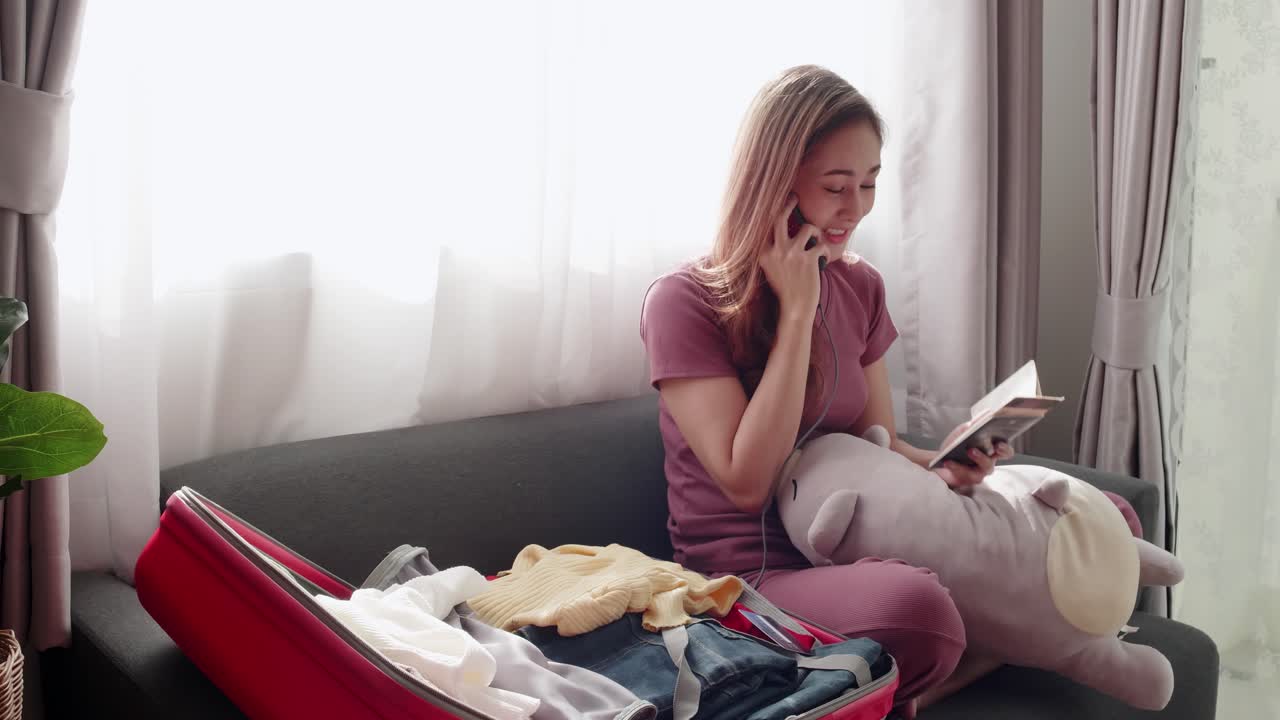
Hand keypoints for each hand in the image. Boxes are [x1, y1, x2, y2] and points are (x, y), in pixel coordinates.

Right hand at [760, 194, 826, 318]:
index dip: (771, 211)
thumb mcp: (770, 268)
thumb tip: (780, 229)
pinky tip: (820, 260)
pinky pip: (821, 245)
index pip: (765, 225)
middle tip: (794, 197)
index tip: (777, 201)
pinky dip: (823, 251)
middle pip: (780, 217)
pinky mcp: (809, 259)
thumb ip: (771, 250)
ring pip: (808, 228)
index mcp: (763, 252)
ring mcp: (792, 254)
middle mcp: (776, 250)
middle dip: (788, 203)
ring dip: (815, 233)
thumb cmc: (785, 288)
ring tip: (815, 242)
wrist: (796, 307)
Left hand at [933, 431, 1014, 490]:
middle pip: (1002, 458)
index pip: (1006, 450)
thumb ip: (971, 426)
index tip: (1001, 443)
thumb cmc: (955, 445)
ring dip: (979, 457)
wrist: (940, 459)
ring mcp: (980, 472)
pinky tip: (949, 461)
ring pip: (986, 467)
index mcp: (991, 449)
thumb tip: (976, 422)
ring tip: (970, 450)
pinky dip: (957, 466)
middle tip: (996, 446)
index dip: (1006, 448)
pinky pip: (966, 475)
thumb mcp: (962, 432)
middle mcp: (989, 461)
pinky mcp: (968, 480)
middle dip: (1001, 452)